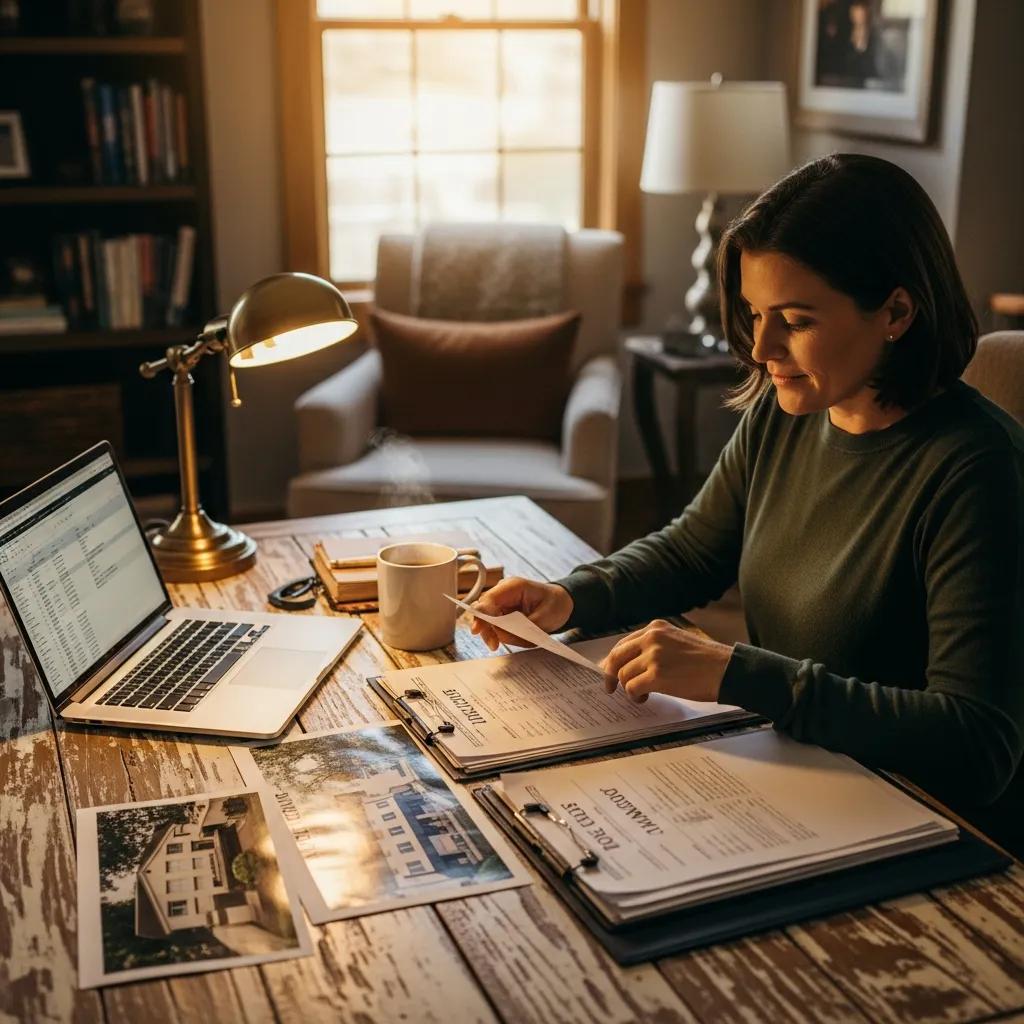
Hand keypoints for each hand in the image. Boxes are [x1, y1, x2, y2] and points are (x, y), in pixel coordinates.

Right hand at [469, 576, 573, 650]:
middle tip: (494, 645)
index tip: (477, 630)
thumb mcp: (544, 617)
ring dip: (498, 634)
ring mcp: (502, 603)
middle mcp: (504, 593)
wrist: (562, 603)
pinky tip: (521, 636)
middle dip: (487, 629)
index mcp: (513, 586)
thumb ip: (522, 626)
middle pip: (483, 611)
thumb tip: (501, 634)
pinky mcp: (504, 613)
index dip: (481, 615)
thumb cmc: (556, 605)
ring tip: (521, 639)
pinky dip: (505, 635)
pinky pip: (497, 626)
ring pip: (488, 621)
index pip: (489, 599)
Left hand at [599, 619, 732, 703]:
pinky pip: (632, 688)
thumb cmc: (706, 660)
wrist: (726, 670)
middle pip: (617, 657)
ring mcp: (653, 656)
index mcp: (656, 628)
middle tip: (610, 687)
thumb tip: (631, 662)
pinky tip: (645, 698)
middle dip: (610, 674)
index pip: (623, 643)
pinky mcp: (657, 676)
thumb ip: (654, 646)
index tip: (610, 670)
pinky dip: (635, 696)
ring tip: (642, 695)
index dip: (613, 660)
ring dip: (629, 688)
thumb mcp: (677, 641)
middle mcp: (651, 638)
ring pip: (624, 675)